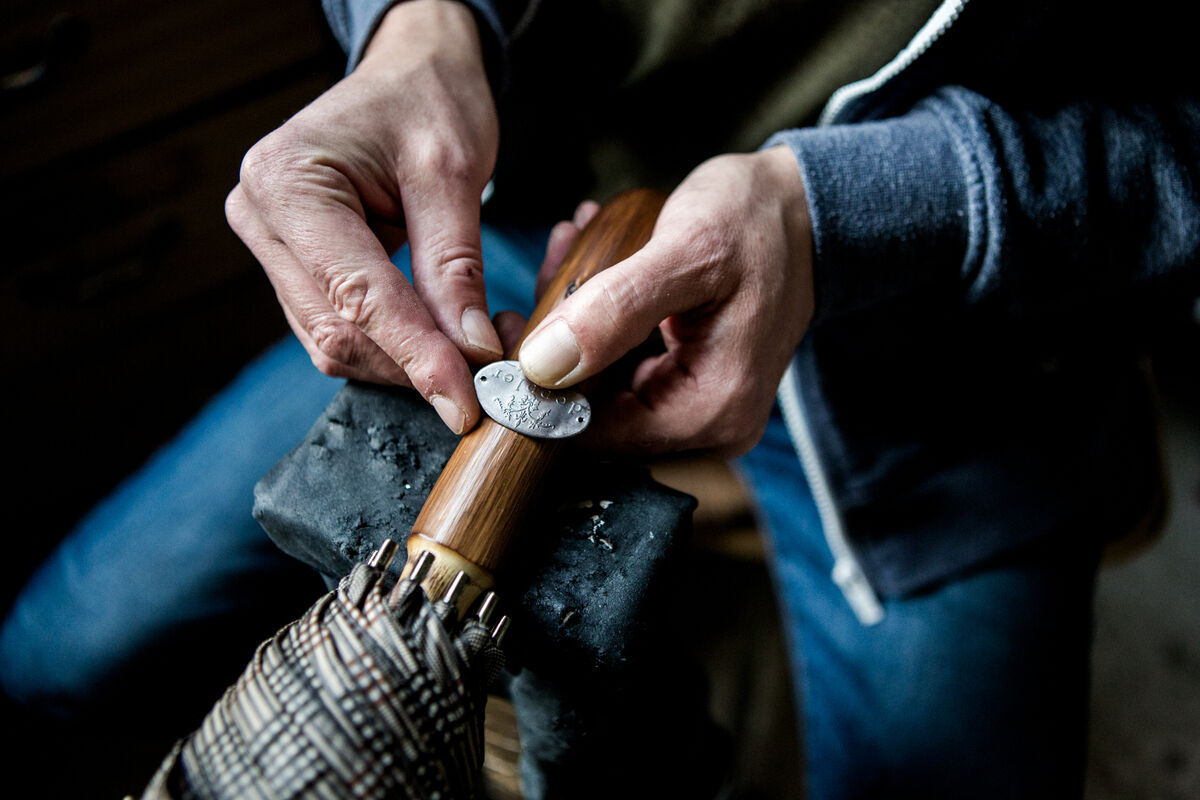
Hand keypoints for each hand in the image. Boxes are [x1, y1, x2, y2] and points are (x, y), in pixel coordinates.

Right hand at [225, 0, 499, 433]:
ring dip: (409, 364)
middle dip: (417, 364)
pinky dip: (397, 348)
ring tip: (482, 351)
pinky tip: (446, 341)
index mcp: (287, 182)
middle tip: (494, 377)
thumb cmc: (429, 100)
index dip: (415, 355)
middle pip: (339, 331)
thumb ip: (455, 267)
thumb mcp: (453, 173)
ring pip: (338, 343)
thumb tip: (472, 354)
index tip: (466, 402)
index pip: (356, 294)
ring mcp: (272, 249)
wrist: (409, 72)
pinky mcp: (297, 270)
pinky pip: (343, 331)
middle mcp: (261, 219)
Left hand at [519, 147, 813, 455]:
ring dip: (579, 324)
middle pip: (598, 412)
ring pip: (605, 386)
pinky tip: (598, 264)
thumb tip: (543, 366)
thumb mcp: (687, 252)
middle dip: (561, 345)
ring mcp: (701, 406)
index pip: (598, 434)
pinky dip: (603, 320)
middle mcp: (710, 424)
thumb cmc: (758, 222)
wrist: (806, 208)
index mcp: (713, 410)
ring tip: (576, 254)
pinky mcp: (690, 382)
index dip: (545, 390)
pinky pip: (625, 366)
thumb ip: (616, 310)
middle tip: (553, 273)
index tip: (517, 328)